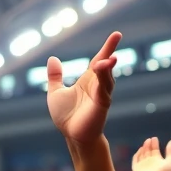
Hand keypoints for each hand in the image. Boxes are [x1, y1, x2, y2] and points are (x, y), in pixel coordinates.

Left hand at [46, 32, 120, 147]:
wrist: (71, 135)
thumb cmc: (66, 117)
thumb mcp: (55, 93)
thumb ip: (55, 77)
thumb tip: (52, 58)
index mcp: (88, 81)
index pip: (98, 60)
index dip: (106, 48)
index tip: (117, 35)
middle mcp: (97, 85)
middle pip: (105, 64)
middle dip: (110, 51)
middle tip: (116, 36)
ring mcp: (101, 94)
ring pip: (106, 76)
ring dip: (107, 66)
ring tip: (108, 57)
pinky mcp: (101, 104)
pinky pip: (104, 89)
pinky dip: (104, 79)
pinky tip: (102, 70)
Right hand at [131, 137, 170, 170]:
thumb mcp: (170, 161)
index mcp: (157, 159)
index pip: (155, 149)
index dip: (155, 143)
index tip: (154, 138)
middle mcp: (149, 161)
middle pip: (148, 150)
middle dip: (148, 144)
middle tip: (150, 140)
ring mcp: (142, 164)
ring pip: (142, 153)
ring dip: (144, 147)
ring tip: (147, 142)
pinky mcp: (136, 167)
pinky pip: (135, 159)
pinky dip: (137, 154)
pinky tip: (141, 150)